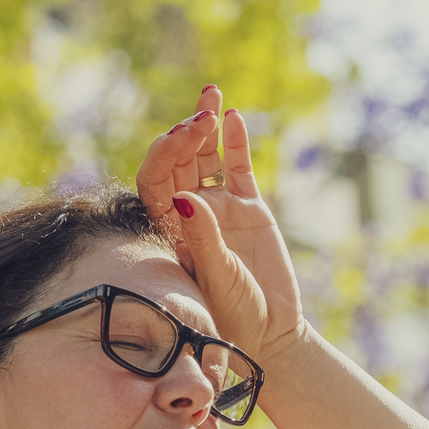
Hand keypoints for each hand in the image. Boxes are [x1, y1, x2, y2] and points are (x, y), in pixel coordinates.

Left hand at [136, 86, 306, 364]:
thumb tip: (184, 196)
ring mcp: (219, 208)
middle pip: (178, 161)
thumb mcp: (217, 277)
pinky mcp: (249, 208)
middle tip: (201, 118)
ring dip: (205, 126)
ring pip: (206, 157)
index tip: (183, 137)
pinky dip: (236, 144)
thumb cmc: (235, 314)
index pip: (156, 180)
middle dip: (186, 134)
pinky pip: (238, 168)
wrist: (271, 333)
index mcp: (170, 229)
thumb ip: (202, 236)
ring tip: (211, 94)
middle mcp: (190, 213)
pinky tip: (234, 119)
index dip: (165, 154)